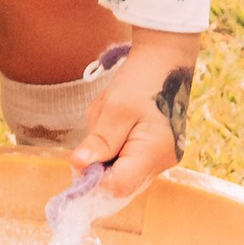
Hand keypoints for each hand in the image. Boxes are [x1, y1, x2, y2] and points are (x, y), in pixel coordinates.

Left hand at [74, 32, 201, 204]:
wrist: (165, 58)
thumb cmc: (142, 78)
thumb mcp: (115, 107)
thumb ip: (99, 141)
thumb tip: (78, 167)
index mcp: (154, 153)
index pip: (118, 186)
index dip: (94, 178)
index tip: (82, 156)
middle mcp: (161, 163)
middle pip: (118, 180)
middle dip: (100, 158)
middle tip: (101, 125)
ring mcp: (160, 158)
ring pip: (120, 168)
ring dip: (106, 147)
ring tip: (112, 116)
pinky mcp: (156, 151)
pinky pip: (126, 157)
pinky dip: (115, 142)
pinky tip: (118, 120)